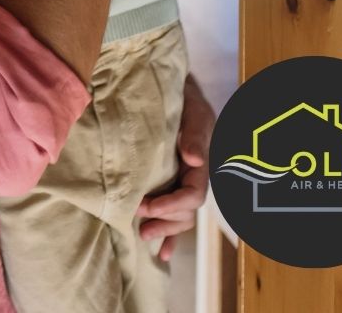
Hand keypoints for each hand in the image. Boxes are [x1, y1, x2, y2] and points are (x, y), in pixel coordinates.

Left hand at [135, 74, 215, 260]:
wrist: (174, 87)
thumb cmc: (185, 97)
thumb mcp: (194, 110)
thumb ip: (195, 133)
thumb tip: (195, 159)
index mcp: (201, 164)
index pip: (192, 194)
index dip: (171, 205)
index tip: (146, 206)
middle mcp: (192, 176)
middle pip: (186, 211)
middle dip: (165, 222)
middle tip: (141, 227)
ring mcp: (182, 180)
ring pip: (180, 215)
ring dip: (164, 229)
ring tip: (144, 236)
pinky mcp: (170, 180)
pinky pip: (174, 212)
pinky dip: (170, 233)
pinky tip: (162, 253)